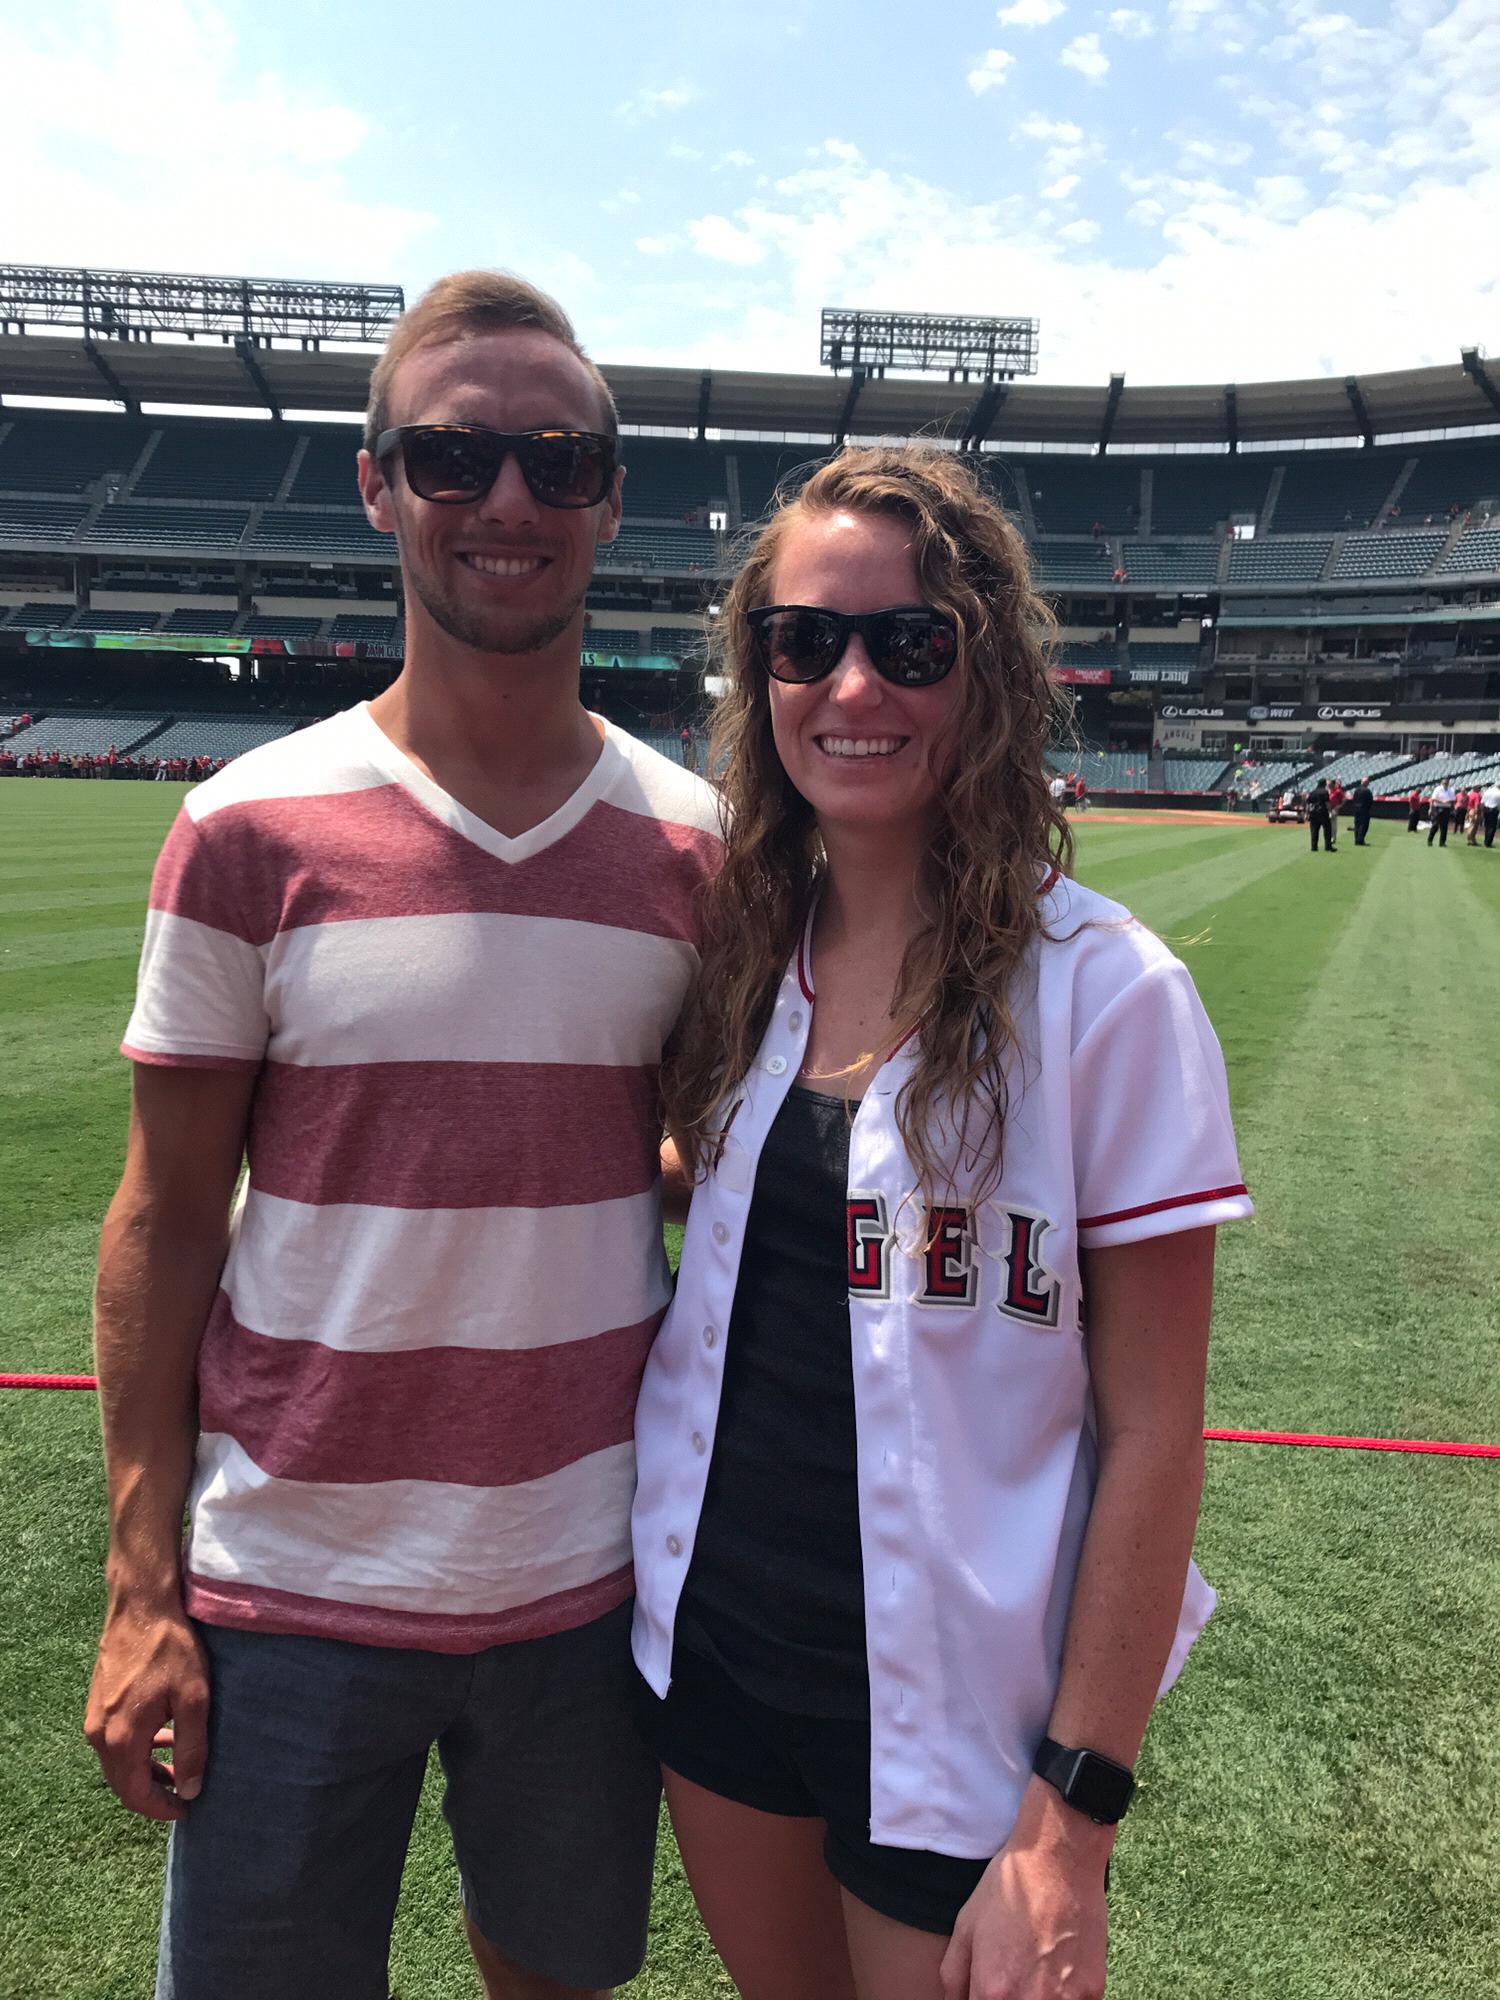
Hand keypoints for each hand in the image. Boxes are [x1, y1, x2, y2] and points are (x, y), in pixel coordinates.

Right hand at [84, 1599, 209, 1820]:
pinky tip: (162, 1738)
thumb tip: (191, 1790)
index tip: (187, 1809)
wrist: (141, 1607)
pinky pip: (115, 1741)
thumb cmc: (171, 1650)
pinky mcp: (97, 1704)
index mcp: (122, 1739)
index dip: (161, 1808)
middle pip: (122, 1783)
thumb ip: (191, 1748)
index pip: (135, 1794)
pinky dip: (137, 1749)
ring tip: (178, 1768)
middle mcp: (100, 1734)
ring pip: (118, 1762)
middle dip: (153, 1793)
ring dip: (146, 1771)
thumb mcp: (194, 1699)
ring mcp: (94, 1718)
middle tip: (185, 1793)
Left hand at [940, 1830, 1108, 1999]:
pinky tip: (1056, 1971)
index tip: (985, 1989)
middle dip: (1006, 1999)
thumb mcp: (965, 1927)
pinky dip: (1062, 1996)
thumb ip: (954, 1979)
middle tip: (1008, 1978)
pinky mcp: (1093, 1994)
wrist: (1058, 1858)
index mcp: (993, 1993)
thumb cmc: (1010, 1888)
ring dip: (1035, 1999)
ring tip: (1032, 1973)